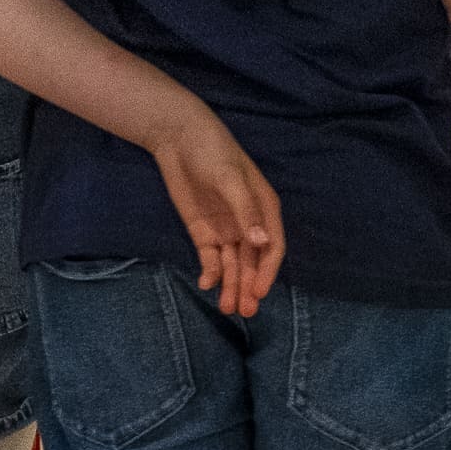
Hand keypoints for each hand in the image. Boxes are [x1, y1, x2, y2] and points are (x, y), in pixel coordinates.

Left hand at [148, 110, 283, 319]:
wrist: (178, 138)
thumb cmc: (213, 151)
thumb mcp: (230, 178)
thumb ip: (245, 211)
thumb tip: (261, 241)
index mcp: (264, 209)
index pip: (272, 247)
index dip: (267, 271)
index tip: (258, 291)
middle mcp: (248, 223)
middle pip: (252, 262)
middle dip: (249, 286)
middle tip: (244, 311)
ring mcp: (226, 229)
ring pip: (232, 265)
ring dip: (231, 286)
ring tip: (227, 308)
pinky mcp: (203, 231)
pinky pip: (210, 258)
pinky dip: (210, 272)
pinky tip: (206, 283)